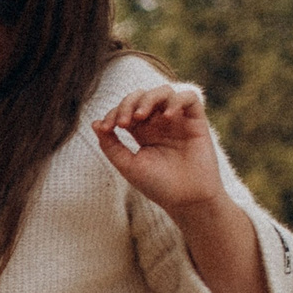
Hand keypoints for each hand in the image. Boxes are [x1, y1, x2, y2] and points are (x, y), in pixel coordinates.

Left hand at [93, 84, 228, 216]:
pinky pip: (189, 97)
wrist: (187, 200)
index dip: (113, 113)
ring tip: (140, 116)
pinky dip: (176, 101)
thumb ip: (111, 145)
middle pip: (142, 96)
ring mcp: (178, 121)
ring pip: (163, 92)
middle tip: (122, 122)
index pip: (125, 110)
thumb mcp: (128, 165)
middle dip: (128, 103)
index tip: (106, 128)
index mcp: (142, 131)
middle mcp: (159, 123)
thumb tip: (95, 123)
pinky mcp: (197, 122)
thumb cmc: (158, 185)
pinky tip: (167, 116)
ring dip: (148, 98)